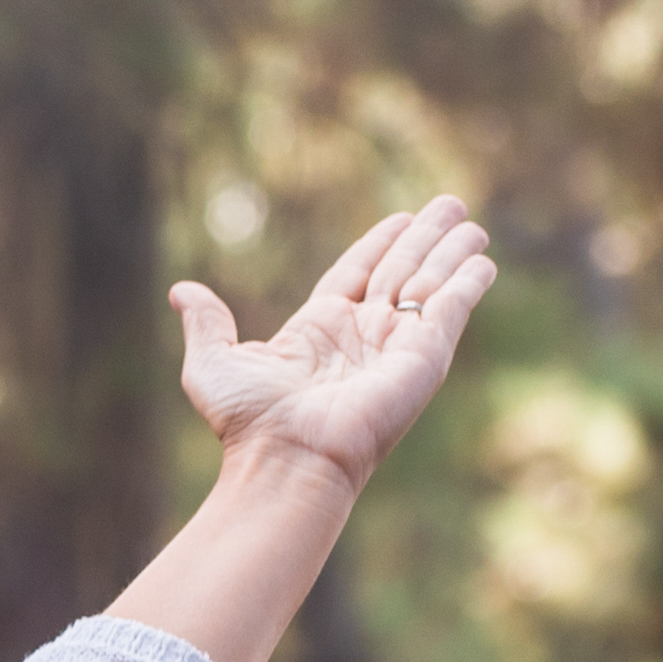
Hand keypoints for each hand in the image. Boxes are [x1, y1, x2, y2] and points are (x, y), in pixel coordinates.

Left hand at [170, 195, 497, 487]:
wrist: (288, 457)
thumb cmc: (250, 422)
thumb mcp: (212, 365)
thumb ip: (206, 324)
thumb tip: (181, 291)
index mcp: (319, 329)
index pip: (357, 272)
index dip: (379, 243)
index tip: (401, 219)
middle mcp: (362, 335)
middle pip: (400, 270)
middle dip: (426, 237)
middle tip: (452, 205)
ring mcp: (396, 345)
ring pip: (429, 283)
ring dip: (451, 251)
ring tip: (472, 222)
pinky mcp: (424, 356)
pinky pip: (451, 309)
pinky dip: (468, 283)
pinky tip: (481, 261)